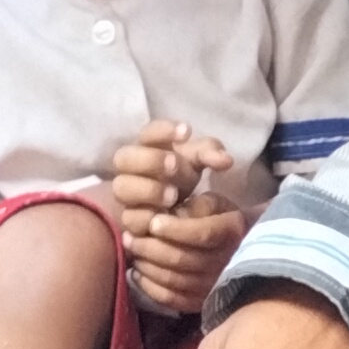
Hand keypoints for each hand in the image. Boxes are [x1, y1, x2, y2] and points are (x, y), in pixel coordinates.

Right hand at [109, 122, 231, 223]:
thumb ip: (210, 154)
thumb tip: (226, 160)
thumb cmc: (181, 174)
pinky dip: (145, 217)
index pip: (148, 131)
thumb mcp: (197, 161)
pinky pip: (128, 217)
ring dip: (147, 190)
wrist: (168, 207)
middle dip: (150, 160)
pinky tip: (163, 217)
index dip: (164, 130)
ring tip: (173, 195)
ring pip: (121, 187)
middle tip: (174, 164)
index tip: (187, 131)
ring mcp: (125, 193)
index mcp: (147, 145)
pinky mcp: (127, 218)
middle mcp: (129, 167)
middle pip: (123, 157)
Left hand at [128, 198, 249, 317]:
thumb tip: (171, 218)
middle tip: (130, 236)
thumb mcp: (216, 204)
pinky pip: (170, 299)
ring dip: (146, 265)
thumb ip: (195, 207)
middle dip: (149, 247)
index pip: (202, 234)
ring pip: (172, 279)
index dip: (174, 230)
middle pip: (180, 259)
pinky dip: (148, 286)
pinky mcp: (200, 302)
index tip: (153, 222)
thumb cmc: (223, 221)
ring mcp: (212, 286)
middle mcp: (224, 263)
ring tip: (132, 251)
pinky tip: (137, 273)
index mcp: (232, 233)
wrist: (242, 252)